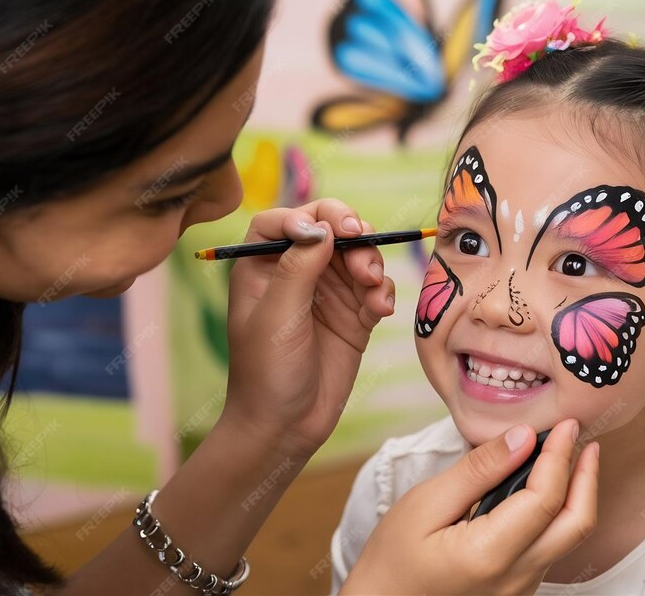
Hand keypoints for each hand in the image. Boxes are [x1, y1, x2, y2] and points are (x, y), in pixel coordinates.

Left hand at [222, 200, 394, 457]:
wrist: (285, 426)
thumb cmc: (266, 371)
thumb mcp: (277, 314)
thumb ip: (298, 265)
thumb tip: (322, 226)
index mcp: (262, 266)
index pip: (285, 220)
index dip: (309, 217)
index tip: (329, 234)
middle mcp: (295, 273)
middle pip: (330, 230)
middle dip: (352, 234)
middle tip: (362, 249)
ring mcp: (327, 293)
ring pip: (358, 255)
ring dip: (371, 263)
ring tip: (371, 288)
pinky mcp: (354, 315)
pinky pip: (375, 288)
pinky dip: (382, 292)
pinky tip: (380, 310)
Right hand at [343, 419, 599, 594]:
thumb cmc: (392, 559)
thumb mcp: (426, 504)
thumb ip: (479, 470)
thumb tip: (523, 437)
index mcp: (490, 554)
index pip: (546, 498)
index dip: (560, 455)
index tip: (565, 424)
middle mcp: (516, 578)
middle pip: (577, 524)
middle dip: (587, 477)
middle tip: (582, 439)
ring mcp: (520, 590)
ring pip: (568, 538)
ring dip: (575, 494)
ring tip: (566, 456)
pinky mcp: (517, 590)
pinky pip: (550, 548)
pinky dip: (557, 513)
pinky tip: (542, 488)